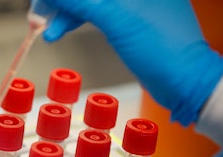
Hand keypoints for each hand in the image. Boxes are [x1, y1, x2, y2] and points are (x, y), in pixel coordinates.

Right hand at [42, 0, 222, 125]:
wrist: (183, 82)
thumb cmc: (162, 50)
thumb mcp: (116, 20)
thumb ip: (81, 2)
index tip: (44, 1)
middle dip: (63, 3)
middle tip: (39, 13)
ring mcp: (132, 3)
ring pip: (90, 1)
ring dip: (66, 13)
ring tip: (46, 29)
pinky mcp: (127, 19)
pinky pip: (96, 13)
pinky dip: (77, 21)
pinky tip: (60, 30)